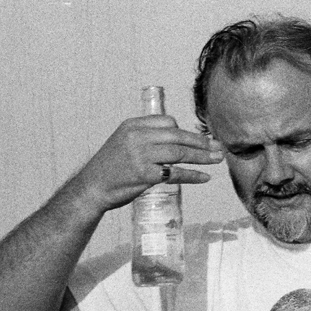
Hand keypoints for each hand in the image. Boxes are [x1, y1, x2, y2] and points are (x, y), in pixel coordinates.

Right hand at [72, 115, 224, 212]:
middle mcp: (136, 137)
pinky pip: (175, 173)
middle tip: (219, 148)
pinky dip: (192, 175)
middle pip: (178, 136)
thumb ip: (148, 138)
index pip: (168, 122)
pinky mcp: (143, 174)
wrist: (91, 188)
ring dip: (202, 157)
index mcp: (132, 126)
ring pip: (180, 153)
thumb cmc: (111, 168)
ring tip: (217, 160)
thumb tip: (179, 140)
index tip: (201, 140)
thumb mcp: (125, 142)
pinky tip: (204, 177)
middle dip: (202, 142)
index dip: (186, 132)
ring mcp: (140, 155)